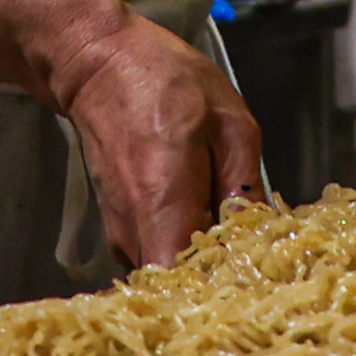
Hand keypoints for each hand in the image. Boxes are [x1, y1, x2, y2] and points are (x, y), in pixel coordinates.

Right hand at [36, 6, 264, 267]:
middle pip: (178, 288)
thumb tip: (255, 231)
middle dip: (216, 284)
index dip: (219, 290)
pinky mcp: (120, 228)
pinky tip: (208, 230)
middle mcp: (136, 229)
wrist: (100, 65)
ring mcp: (122, 232)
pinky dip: (183, 253)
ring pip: (167, 275)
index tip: (250, 280)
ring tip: (234, 246)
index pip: (183, 282)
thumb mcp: (227, 120)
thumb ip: (242, 182)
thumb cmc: (165, 83)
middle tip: (253, 266)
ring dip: (200, 270)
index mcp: (164, 201)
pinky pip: (157, 256)